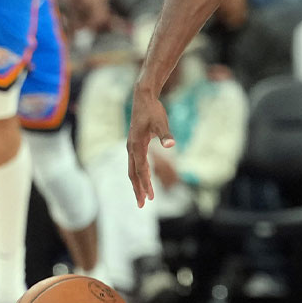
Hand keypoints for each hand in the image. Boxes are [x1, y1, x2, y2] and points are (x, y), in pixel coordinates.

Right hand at [126, 88, 175, 206]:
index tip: (150, 197)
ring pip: (132, 170)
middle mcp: (131, 148)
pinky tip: (144, 178)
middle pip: (132, 174)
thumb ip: (165, 135)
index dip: (145, 184)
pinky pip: (135, 163)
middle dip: (138, 189)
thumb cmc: (153, 110)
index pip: (141, 170)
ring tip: (143, 197)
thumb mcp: (161, 122)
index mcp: (136, 145)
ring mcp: (131, 146)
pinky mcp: (134, 144)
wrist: (143, 97)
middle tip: (142, 205)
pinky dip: (138, 174)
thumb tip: (170, 145)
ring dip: (137, 184)